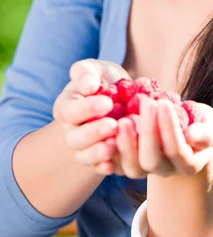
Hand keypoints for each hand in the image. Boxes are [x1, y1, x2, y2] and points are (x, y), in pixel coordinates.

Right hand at [52, 58, 131, 174]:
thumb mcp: (95, 69)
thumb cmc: (103, 80)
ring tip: (114, 145)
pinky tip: (114, 164)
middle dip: (93, 132)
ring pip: (83, 155)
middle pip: (75, 137)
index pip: (70, 111)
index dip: (87, 108)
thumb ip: (86, 73)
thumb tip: (88, 85)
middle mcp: (71, 130)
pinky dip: (103, 167)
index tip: (108, 103)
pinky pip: (96, 167)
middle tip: (113, 125)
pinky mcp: (99, 159)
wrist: (121, 97)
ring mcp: (84, 147)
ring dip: (97, 152)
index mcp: (66, 107)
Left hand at [104, 96, 212, 178]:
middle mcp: (166, 171)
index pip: (177, 150)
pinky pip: (116, 166)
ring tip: (123, 120)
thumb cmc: (199, 125)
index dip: (169, 128)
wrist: (184, 134)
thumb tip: (191, 135)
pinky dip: (109, 154)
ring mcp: (145, 170)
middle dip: (148, 132)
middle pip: (152, 160)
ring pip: (131, 168)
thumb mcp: (210, 126)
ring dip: (126, 144)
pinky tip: (107, 135)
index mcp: (188, 164)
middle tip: (146, 103)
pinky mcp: (128, 165)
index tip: (163, 103)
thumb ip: (206, 132)